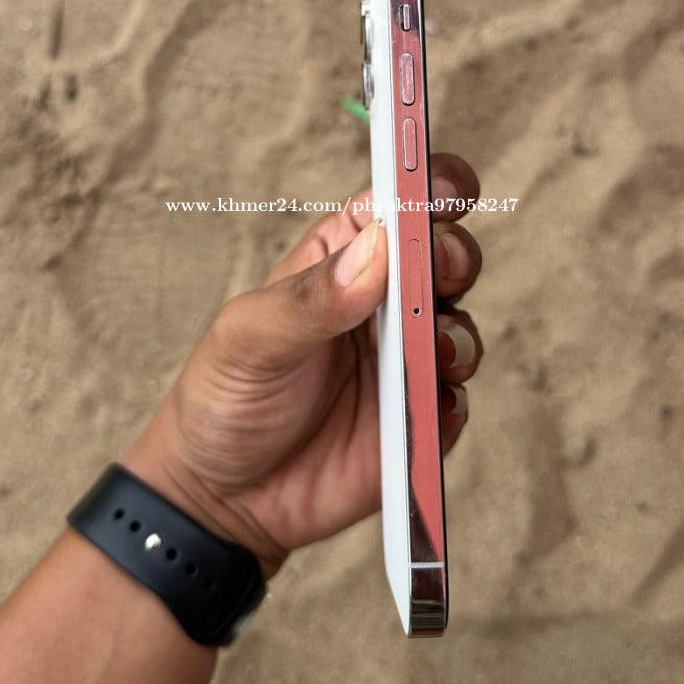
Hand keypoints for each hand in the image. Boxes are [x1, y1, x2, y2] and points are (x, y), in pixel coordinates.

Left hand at [124, 153, 483, 578]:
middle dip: (454, 255)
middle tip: (441, 269)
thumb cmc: (225, 398)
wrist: (224, 499)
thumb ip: (311, 297)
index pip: (393, 205)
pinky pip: (456, 400)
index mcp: (339, 259)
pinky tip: (425, 411)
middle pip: (444, 256)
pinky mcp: (420, 420)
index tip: (440, 188)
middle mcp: (381, 302)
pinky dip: (451, 401)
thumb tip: (377, 250)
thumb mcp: (249, 338)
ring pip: (460, 327)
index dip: (425, 185)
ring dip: (457, 333)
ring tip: (432, 352)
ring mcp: (405, 361)